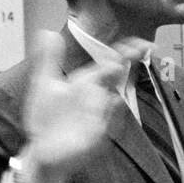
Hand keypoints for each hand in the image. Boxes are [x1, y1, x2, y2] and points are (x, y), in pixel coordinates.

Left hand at [16, 31, 135, 182]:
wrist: (41, 151)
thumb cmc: (47, 119)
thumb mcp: (44, 84)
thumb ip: (50, 59)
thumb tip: (48, 31)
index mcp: (89, 83)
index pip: (111, 63)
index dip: (127, 52)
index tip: (142, 44)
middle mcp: (99, 98)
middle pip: (118, 80)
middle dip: (125, 68)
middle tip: (129, 56)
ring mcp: (100, 118)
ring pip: (116, 102)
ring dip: (117, 92)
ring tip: (116, 77)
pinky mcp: (96, 138)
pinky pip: (108, 126)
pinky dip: (111, 117)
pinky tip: (111, 105)